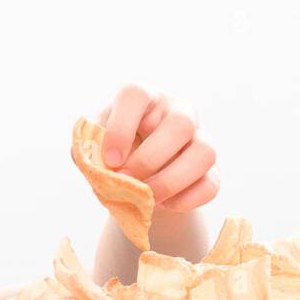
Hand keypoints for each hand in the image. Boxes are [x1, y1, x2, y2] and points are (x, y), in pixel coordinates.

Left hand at [96, 84, 218, 212]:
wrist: (138, 175)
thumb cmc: (114, 153)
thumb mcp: (95, 146)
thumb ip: (88, 150)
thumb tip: (92, 162)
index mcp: (144, 97)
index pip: (136, 95)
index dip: (121, 128)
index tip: (110, 160)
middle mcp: (178, 111)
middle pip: (180, 124)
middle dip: (149, 159)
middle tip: (127, 181)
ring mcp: (200, 138)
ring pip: (204, 152)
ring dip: (170, 181)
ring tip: (147, 198)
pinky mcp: (211, 169)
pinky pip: (210, 184)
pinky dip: (186, 200)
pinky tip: (164, 204)